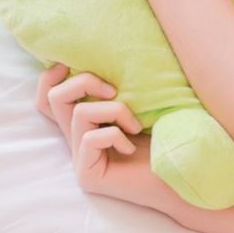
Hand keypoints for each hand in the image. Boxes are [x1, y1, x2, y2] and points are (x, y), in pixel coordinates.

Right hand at [36, 63, 177, 214]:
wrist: (183, 173)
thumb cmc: (169, 136)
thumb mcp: (142, 102)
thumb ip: (117, 88)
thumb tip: (101, 57)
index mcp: (88, 122)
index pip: (50, 98)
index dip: (51, 77)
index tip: (69, 64)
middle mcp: (78, 139)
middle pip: (52, 99)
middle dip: (83, 82)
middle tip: (114, 91)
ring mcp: (81, 159)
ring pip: (78, 113)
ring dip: (114, 110)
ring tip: (136, 126)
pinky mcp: (88, 175)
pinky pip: (90, 138)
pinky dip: (115, 135)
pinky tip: (132, 148)